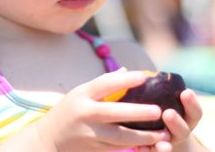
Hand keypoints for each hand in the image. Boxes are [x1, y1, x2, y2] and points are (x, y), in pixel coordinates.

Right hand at [35, 68, 170, 151]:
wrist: (50, 140)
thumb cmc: (70, 110)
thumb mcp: (80, 92)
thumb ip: (103, 83)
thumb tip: (127, 71)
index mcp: (82, 95)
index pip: (104, 84)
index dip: (124, 80)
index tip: (144, 76)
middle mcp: (85, 114)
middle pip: (113, 113)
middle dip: (137, 113)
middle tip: (158, 110)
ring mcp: (90, 134)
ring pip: (120, 137)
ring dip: (144, 136)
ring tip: (164, 134)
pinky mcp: (96, 149)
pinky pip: (120, 148)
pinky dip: (137, 146)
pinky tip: (153, 144)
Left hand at [136, 89, 202, 151]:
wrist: (160, 139)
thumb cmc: (156, 111)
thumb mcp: (159, 100)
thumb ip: (149, 88)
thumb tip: (123, 70)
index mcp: (185, 117)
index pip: (195, 112)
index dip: (192, 103)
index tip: (185, 92)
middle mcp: (181, 132)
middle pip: (184, 130)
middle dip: (177, 122)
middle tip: (168, 113)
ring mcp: (170, 144)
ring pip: (169, 145)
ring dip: (164, 141)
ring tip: (158, 139)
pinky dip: (148, 151)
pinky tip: (141, 149)